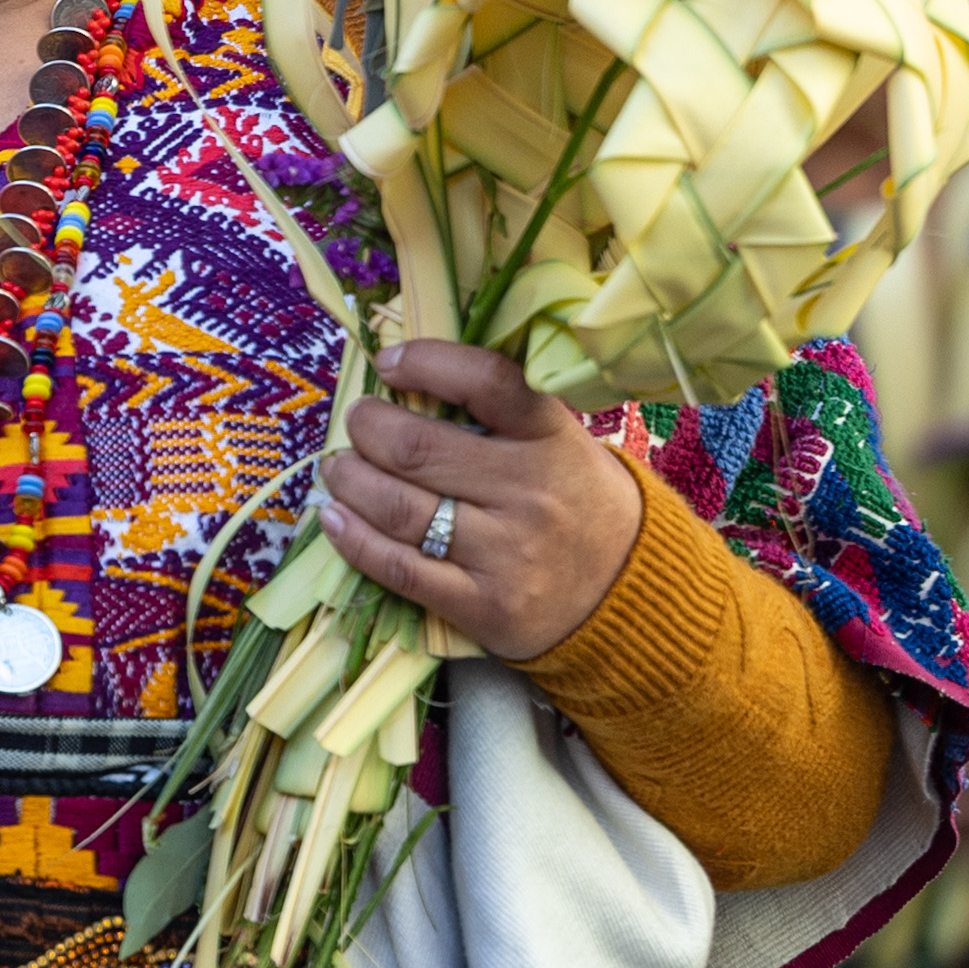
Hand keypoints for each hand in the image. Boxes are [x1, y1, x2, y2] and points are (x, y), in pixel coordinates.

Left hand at [315, 340, 645, 662]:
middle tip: (356, 423)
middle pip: (418, 449)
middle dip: (368, 428)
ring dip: (350, 481)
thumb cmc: (583, 505)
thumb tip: (413, 384)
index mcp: (553, 439)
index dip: (425, 362)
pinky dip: (355, 540)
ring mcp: (506, 553)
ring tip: (338, 469)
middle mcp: (530, 492)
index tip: (389, 362)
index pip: (484, 381)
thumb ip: (506, 417)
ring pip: (398, 509)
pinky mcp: (483, 605)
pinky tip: (335, 518)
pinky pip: (401, 568)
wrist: (633, 598)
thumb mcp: (567, 445)